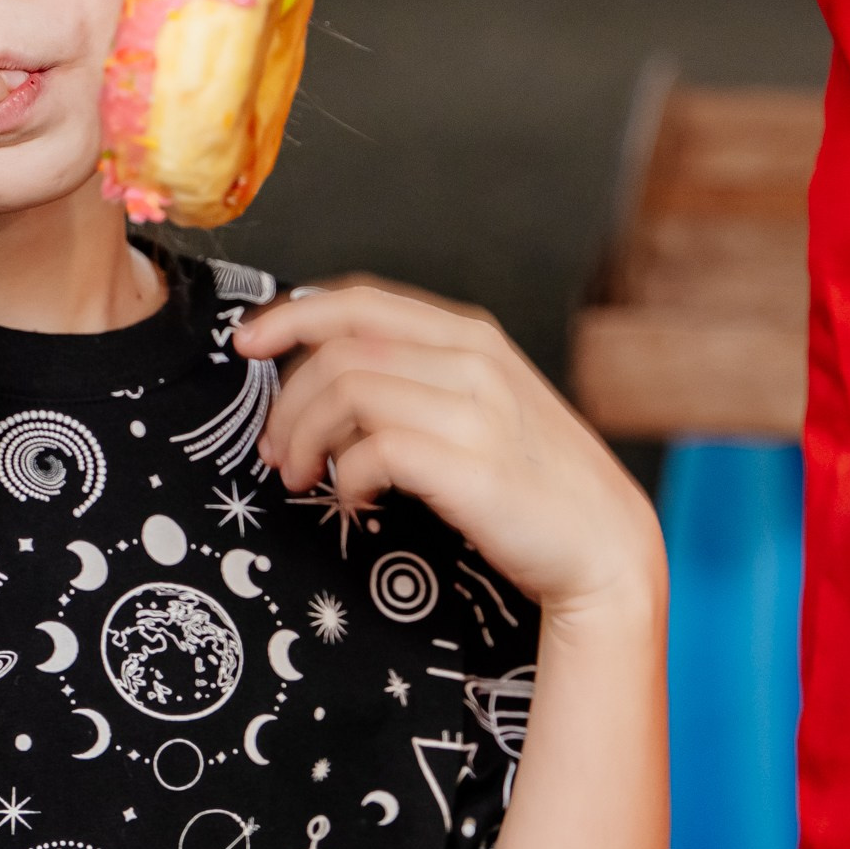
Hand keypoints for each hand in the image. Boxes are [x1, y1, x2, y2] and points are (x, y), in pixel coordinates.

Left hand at [237, 277, 660, 619]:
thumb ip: (418, 379)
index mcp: (471, 337)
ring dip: (305, 438)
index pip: (360, 301)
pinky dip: (346, 477)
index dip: (290, 317)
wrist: (603, 547)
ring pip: (347, 391)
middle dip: (287, 398)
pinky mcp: (472, 467)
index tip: (246, 345)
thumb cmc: (533, 484)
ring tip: (303, 478)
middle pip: (340, 347)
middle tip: (275, 450)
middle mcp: (474, 360)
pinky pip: (374, 451)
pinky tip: (355, 501)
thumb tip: (325, 380)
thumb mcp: (481, 407)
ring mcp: (476, 411)